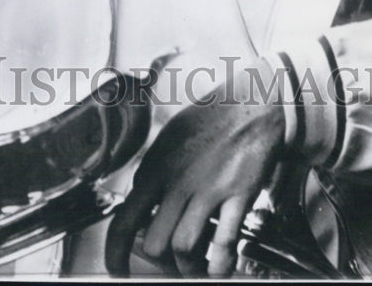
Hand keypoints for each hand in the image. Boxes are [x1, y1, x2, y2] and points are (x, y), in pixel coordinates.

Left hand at [105, 79, 284, 277]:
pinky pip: (224, 243)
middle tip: (166, 268)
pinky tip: (219, 269)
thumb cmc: (212, 117)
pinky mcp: (238, 194)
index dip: (119, 253)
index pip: (124, 220)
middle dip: (159, 264)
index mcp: (156, 166)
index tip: (120, 269)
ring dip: (187, 266)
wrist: (252, 101)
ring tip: (193, 267)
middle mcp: (177, 180)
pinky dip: (219, 266)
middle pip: (154, 243)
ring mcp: (208, 188)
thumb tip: (142, 198)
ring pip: (183, 247)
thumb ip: (156, 170)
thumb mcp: (170, 137)